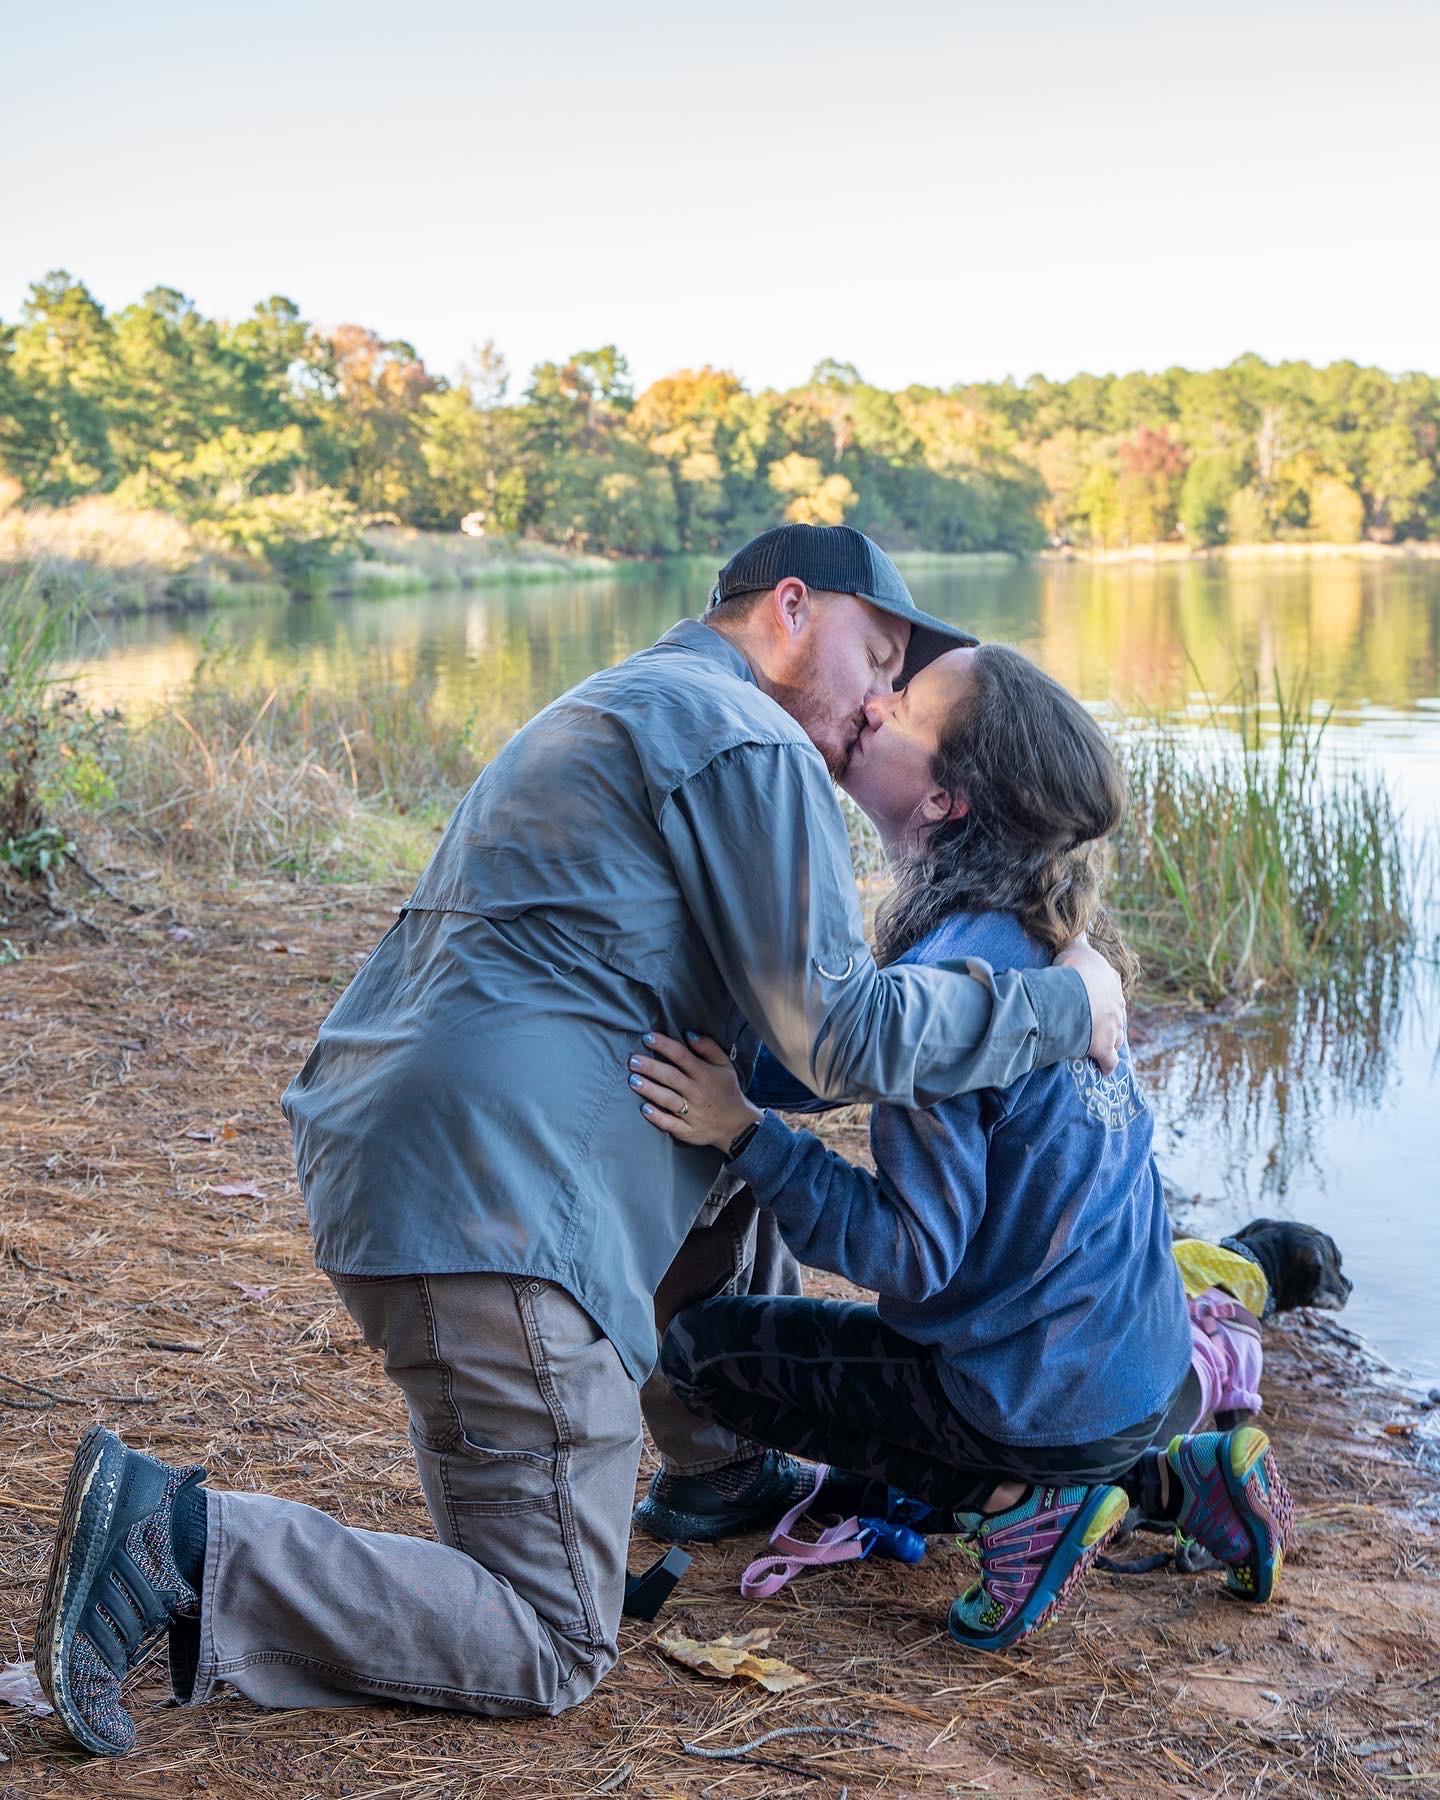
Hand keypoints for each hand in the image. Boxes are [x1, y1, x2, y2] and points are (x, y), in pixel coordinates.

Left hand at [627, 1031, 761, 1150]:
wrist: (738, 1125)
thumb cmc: (727, 1090)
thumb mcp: (725, 1065)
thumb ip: (708, 1047)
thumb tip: (688, 1033)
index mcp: (705, 1074)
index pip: (682, 1056)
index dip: (664, 1045)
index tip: (647, 1038)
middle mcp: (697, 1092)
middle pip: (671, 1077)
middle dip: (651, 1068)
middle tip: (633, 1061)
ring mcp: (692, 1113)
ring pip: (668, 1099)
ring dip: (650, 1090)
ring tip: (633, 1080)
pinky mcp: (687, 1130)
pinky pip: (670, 1124)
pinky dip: (657, 1117)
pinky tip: (644, 1109)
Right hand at [1055, 934, 1125, 1073]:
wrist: (1072, 996)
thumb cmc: (1073, 971)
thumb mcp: (1076, 948)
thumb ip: (1079, 938)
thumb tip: (1081, 924)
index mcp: (1111, 981)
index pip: (1111, 987)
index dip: (1103, 994)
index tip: (1095, 998)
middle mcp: (1118, 1004)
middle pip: (1117, 1014)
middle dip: (1110, 1019)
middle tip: (1097, 1023)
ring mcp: (1114, 1027)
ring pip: (1118, 1037)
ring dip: (1112, 1041)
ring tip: (1104, 1046)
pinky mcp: (1105, 1047)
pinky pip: (1110, 1061)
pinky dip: (1107, 1065)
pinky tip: (1104, 1070)